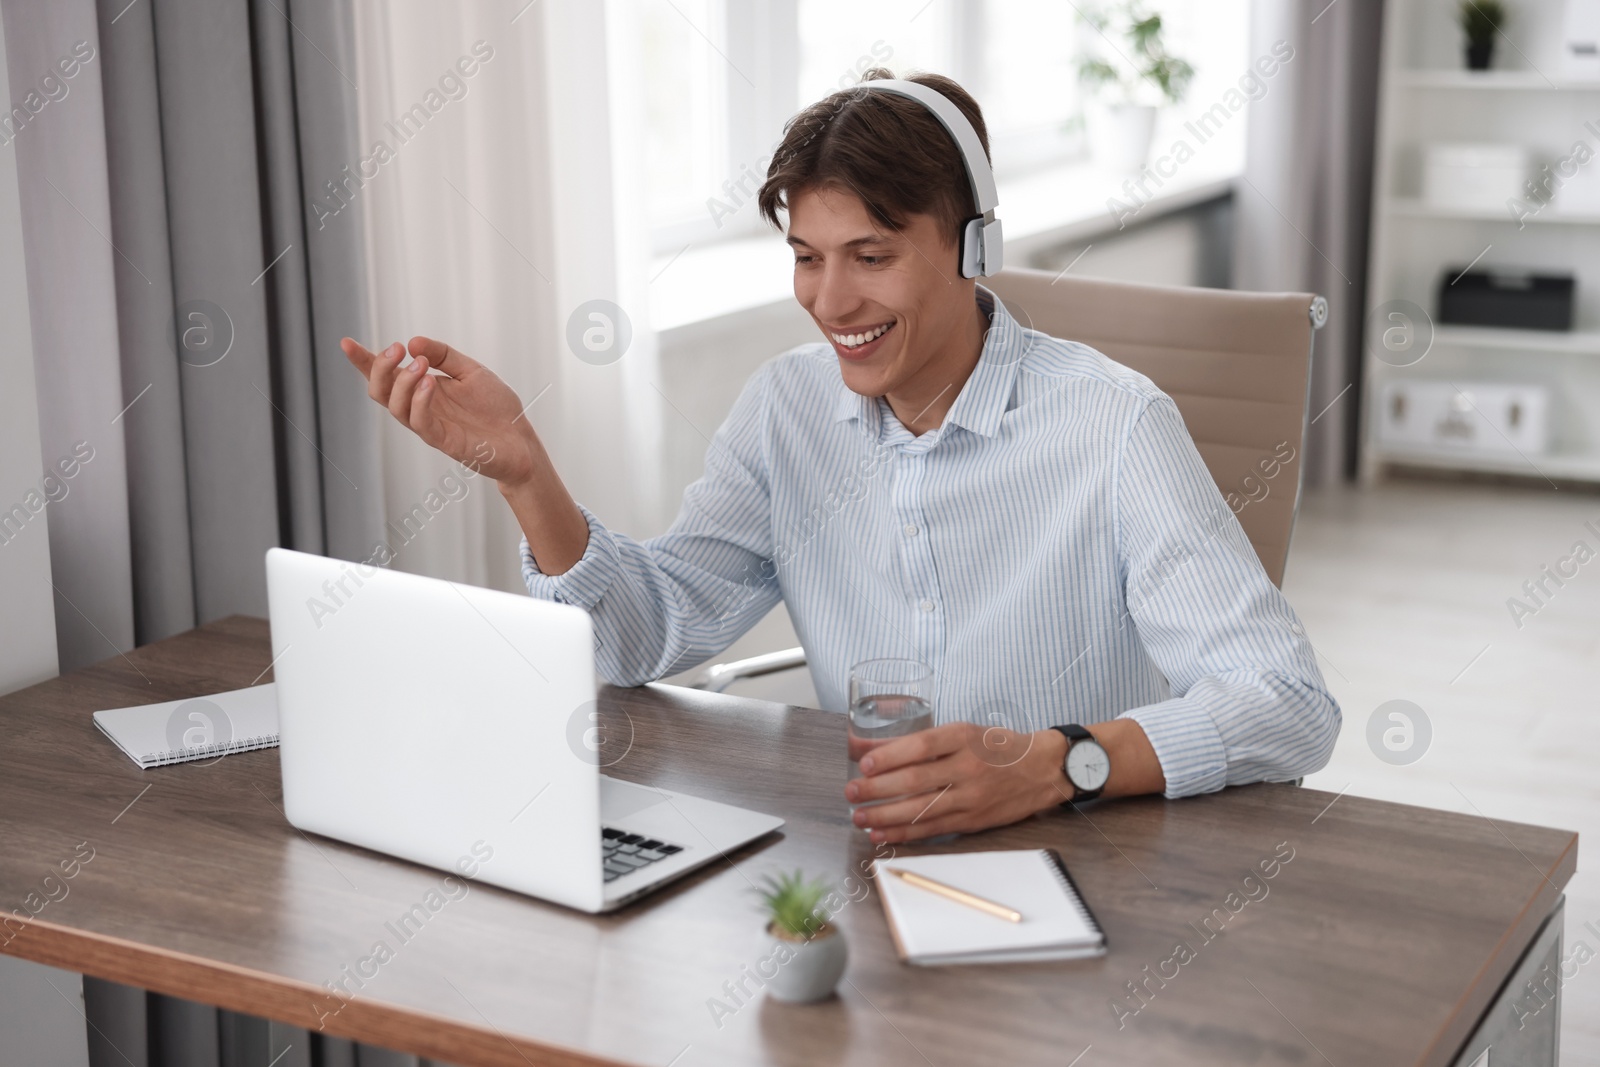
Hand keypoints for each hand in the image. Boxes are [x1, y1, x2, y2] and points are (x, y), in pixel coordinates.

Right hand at [341, 336, 537, 486]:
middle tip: (396, 349)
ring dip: (402, 382)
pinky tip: (429, 384)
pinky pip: (421, 423)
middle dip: (379, 368)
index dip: (364, 361)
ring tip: (419, 364)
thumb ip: (443, 355)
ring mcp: (430, 426)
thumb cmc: (495, 407)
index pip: (386, 376)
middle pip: (380, 392)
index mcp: (423, 390)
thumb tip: (411, 342)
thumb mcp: (470, 370)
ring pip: (395, 408)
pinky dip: (419, 401)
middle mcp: (420, 408)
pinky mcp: (445, 441)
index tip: (346, 343)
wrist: (521, 439)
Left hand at [845, 723, 1071, 843]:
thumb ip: (911, 740)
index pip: (922, 746)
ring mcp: (971, 797)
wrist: (1042, 769)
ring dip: (884, 816)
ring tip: (858, 816)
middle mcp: (968, 767)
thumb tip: (859, 744)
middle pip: (917, 780)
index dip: (890, 756)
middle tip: (851, 792)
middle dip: (878, 789)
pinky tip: (880, 834)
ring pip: (921, 809)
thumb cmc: (995, 747)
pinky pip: (932, 830)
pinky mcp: (972, 821)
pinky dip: (903, 834)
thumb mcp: (959, 732)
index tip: (863, 763)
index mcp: (963, 737)